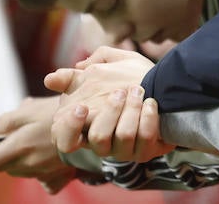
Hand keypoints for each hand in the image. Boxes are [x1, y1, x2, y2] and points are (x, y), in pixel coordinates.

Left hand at [0, 96, 75, 191]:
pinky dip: (31, 169)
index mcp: (20, 146)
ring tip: (21, 143)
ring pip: (17, 171)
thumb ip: (7, 120)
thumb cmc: (60, 114)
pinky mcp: (54, 175)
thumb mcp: (31, 109)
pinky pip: (36, 177)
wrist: (91, 125)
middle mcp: (28, 163)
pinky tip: (36, 156)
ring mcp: (41, 171)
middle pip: (2, 167)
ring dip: (12, 160)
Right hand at [46, 49, 163, 159]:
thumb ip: (79, 71)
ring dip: (131, 112)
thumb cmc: (132, 76)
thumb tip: (50, 79)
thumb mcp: (106, 66)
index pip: (63, 138)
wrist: (168, 86)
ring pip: (122, 139)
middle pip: (96, 139)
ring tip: (139, 92)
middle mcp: (102, 141)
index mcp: (86, 124)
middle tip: (118, 93)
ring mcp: (124, 149)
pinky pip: (145, 141)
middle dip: (109, 113)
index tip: (82, 107)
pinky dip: (148, 119)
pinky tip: (151, 103)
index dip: (68, 127)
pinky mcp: (146, 151)